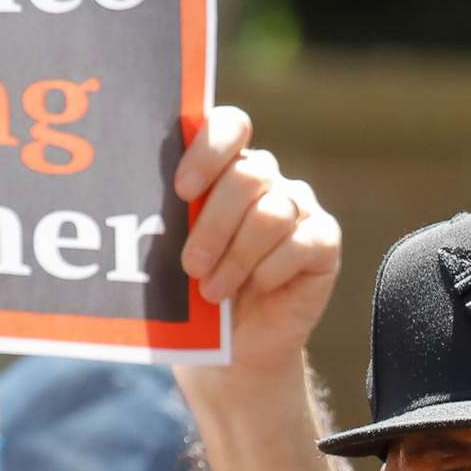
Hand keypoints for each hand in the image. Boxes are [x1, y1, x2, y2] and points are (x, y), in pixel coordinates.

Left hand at [174, 107, 340, 370]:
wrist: (238, 343)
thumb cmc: (201, 288)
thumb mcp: (179, 249)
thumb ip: (175, 217)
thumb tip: (145, 205)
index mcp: (228, 166)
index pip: (230, 126)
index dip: (208, 151)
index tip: (182, 191)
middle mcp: (268, 180)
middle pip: (247, 176)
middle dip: (213, 225)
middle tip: (192, 265)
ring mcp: (300, 207)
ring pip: (271, 213)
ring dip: (238, 257)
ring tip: (214, 290)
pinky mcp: (324, 240)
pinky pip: (302, 243)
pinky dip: (272, 269)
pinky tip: (258, 288)